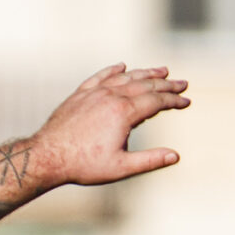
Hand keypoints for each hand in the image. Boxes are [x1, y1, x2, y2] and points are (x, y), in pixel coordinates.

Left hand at [31, 64, 191, 189]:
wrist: (47, 156)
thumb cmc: (84, 165)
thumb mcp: (121, 168)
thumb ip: (150, 160)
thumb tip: (175, 156)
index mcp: (124, 113)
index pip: (157, 101)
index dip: (174, 101)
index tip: (187, 101)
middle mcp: (111, 96)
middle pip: (145, 84)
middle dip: (167, 84)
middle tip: (182, 83)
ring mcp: (95, 93)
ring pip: (126, 77)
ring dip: (146, 73)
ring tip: (162, 70)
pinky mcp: (80, 94)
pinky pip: (101, 77)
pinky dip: (114, 70)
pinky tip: (122, 66)